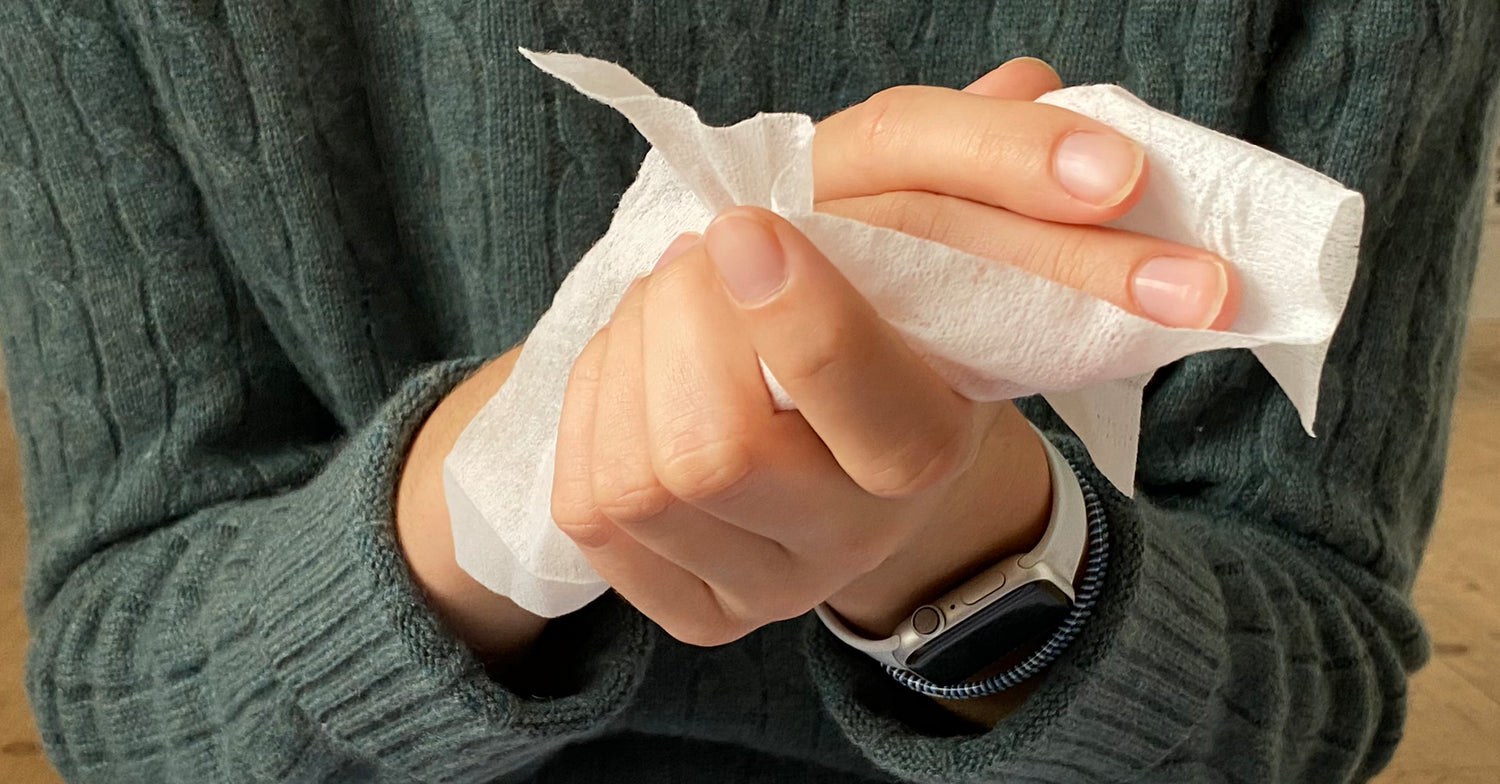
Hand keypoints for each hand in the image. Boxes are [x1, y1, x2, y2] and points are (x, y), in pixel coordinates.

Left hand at [549, 58, 1240, 647]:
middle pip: (717, 452)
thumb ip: (972, 164)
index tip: (745, 227)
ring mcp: (764, 588)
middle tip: (701, 254)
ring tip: (670, 306)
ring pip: (642, 481)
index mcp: (929, 448)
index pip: (864, 407)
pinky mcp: (690, 610)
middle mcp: (850, 539)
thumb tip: (1025, 82)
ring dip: (629, 359)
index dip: (797, 319)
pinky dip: (594, 414)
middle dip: (679, 324)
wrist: (845, 449)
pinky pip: (593, 509)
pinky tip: (637, 374)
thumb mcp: (933, 244)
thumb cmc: (885, 324)